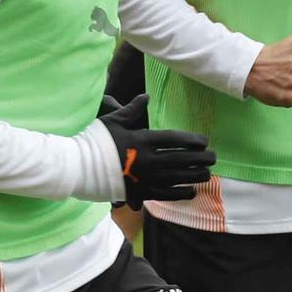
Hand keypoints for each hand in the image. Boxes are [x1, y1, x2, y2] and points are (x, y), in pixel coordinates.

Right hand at [98, 94, 215, 208]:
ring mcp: (144, 177)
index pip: (175, 139)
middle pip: (182, 159)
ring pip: (178, 177)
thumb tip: (145, 97)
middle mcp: (147, 159)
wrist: (77, 167)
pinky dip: (181, 194)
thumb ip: (131, 110)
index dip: (194, 140)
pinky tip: (192, 192)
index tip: (205, 141)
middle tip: (214, 157)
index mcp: (142, 139)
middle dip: (201, 158)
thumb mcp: (112, 121)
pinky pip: (166, 195)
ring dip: (196, 175)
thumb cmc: (94, 142)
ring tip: (207, 174)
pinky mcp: (140, 192)